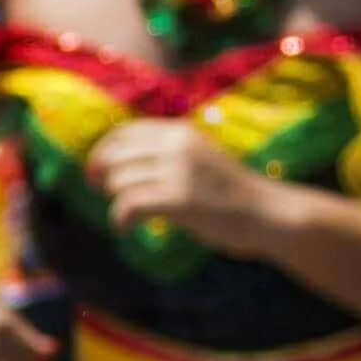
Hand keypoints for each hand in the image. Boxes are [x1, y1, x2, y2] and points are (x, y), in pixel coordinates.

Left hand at [87, 117, 298, 259]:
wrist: (267, 212)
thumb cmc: (228, 192)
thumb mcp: (197, 158)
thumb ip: (164, 153)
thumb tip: (111, 161)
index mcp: (180, 132)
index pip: (123, 133)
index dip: (101, 151)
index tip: (94, 170)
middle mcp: (177, 146)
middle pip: (113, 157)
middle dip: (100, 176)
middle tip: (99, 191)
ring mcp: (179, 171)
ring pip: (118, 183)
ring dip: (116, 202)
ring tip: (128, 215)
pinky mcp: (179, 198)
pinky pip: (128, 206)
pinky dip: (120, 220)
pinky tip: (126, 228)